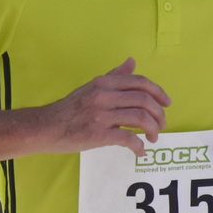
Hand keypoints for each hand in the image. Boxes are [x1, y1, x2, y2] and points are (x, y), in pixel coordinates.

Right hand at [39, 58, 170, 155]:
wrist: (46, 127)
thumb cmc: (69, 109)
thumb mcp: (92, 87)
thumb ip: (114, 76)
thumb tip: (132, 61)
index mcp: (104, 83)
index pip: (140, 82)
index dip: (158, 92)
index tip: (166, 103)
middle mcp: (104, 95)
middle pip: (144, 100)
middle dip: (159, 114)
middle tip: (161, 125)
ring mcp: (101, 115)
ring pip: (140, 118)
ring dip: (153, 129)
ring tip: (153, 137)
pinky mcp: (98, 134)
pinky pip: (128, 138)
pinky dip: (139, 146)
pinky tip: (140, 151)